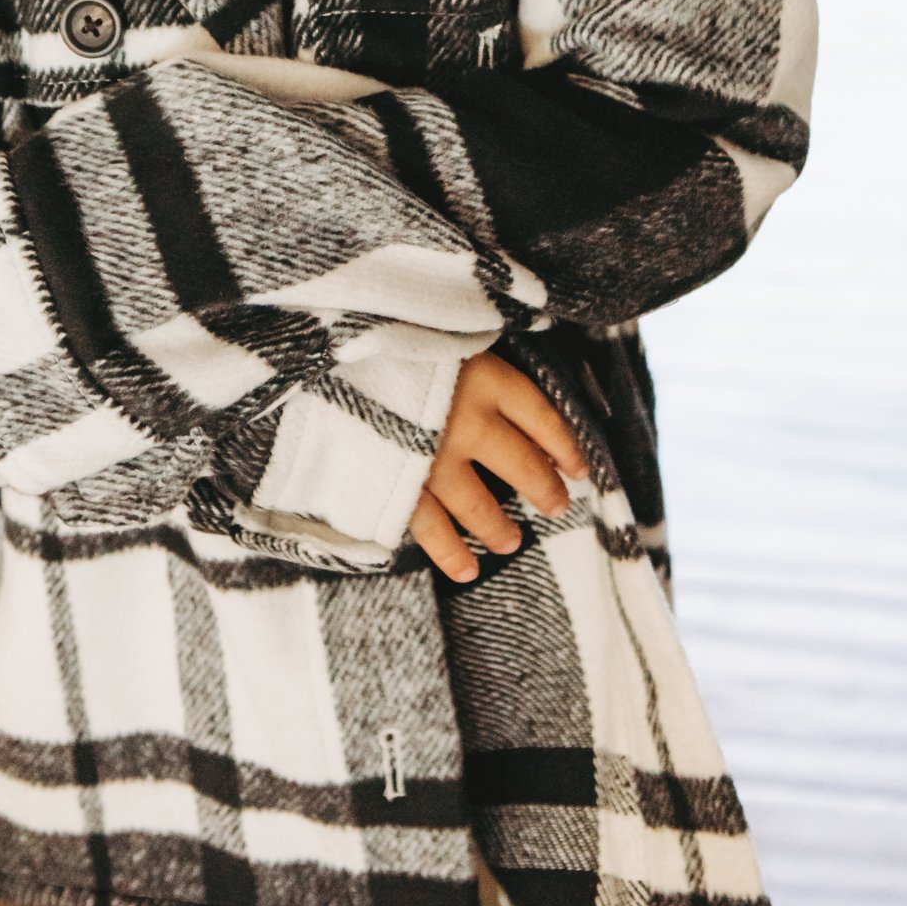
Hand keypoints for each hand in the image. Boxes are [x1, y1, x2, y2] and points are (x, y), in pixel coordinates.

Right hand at [410, 351, 584, 580]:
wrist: (326, 348)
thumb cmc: (392, 335)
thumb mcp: (447, 335)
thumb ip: (475, 359)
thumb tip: (510, 382)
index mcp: (485, 376)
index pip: (542, 417)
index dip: (565, 444)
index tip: (580, 467)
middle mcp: (468, 419)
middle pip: (521, 463)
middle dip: (542, 488)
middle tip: (556, 504)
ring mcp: (434, 456)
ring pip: (480, 504)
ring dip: (499, 526)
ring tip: (513, 541)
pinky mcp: (400, 482)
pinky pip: (432, 529)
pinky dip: (451, 553)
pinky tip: (467, 570)